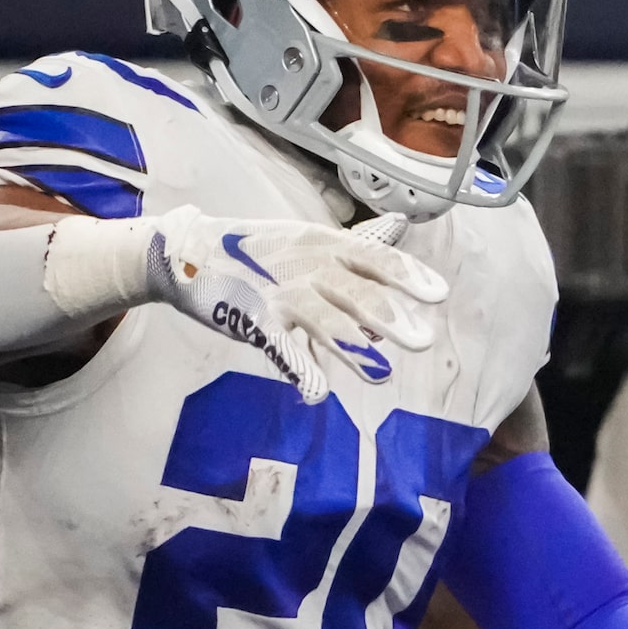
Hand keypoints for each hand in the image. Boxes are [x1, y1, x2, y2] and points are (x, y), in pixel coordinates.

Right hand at [142, 207, 446, 402]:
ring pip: (322, 320)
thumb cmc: (260, 250)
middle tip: (423, 342)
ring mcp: (279, 294)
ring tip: (382, 374)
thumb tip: (402, 241)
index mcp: (326, 245)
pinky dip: (297, 368)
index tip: (439, 294)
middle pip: (355, 292)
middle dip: (390, 317)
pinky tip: (315, 391)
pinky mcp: (252, 320)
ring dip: (354, 347)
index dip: (408, 275)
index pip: (375, 258)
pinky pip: (279, 346)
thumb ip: (358, 247)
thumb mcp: (311, 237)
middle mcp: (308, 267)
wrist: (188, 252)